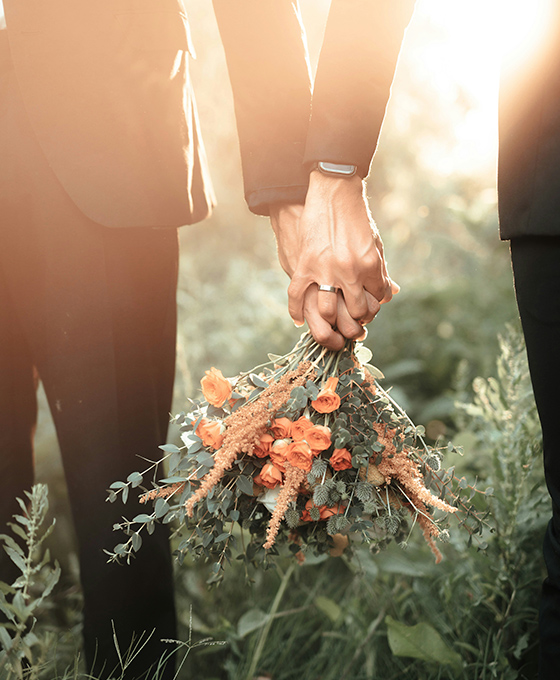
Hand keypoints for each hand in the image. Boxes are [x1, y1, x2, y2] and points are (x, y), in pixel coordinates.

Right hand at [270, 171, 397, 347]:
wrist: (333, 192)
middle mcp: (349, 271)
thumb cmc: (356, 218)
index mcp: (370, 265)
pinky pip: (297, 296)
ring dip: (329, 320)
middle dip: (355, 320)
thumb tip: (391, 293)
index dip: (373, 307)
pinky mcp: (305, 264)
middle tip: (351, 322)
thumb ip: (381, 270)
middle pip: (355, 312)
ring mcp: (326, 269)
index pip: (377, 300)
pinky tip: (300, 320)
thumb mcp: (375, 242)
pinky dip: (296, 311)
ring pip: (327, 311)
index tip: (367, 308)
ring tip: (330, 320)